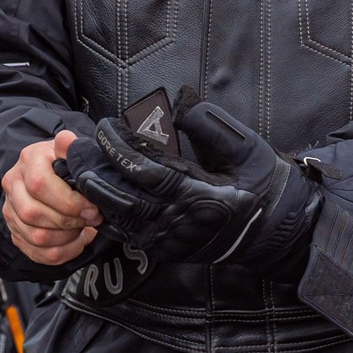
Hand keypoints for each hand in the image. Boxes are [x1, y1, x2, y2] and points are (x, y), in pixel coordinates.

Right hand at [1, 131, 100, 264]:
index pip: (39, 185)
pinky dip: (63, 252)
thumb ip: (72, 147)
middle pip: (33, 214)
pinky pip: (37, 254)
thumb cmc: (66, 162)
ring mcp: (11, 210)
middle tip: (91, 220)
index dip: (68, 202)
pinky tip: (76, 241)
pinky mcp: (15, 231)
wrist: (51, 170)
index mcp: (28, 160)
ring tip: (83, 229)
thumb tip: (67, 140)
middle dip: (69, 222)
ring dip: (67, 239)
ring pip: (35, 237)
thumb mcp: (71, 150)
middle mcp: (13, 184)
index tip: (92, 208)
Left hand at [57, 94, 312, 268]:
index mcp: (201, 198)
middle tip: (73, 147)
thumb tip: (177, 102)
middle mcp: (181, 225)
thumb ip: (209, 124)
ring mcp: (172, 242)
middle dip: (94, 171)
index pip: (146, 172)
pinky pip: (129, 233)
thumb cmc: (266, 184)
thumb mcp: (246, 147)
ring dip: (94, 193)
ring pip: (120, 219)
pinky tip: (94, 194)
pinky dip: (108, 213)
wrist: (280, 233)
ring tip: (76, 166)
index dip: (119, 149)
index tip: (103, 125)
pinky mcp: (168, 251)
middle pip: (122, 200)